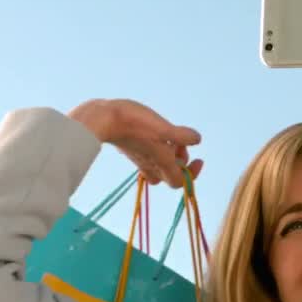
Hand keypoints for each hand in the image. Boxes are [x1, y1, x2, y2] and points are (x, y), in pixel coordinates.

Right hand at [67, 99, 202, 187]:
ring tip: (168, 135)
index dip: (192, 174)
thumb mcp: (164, 129)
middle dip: (181, 160)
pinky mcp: (131, 148)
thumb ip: (182, 136)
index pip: (179, 182)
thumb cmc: (134, 124)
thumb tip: (197, 139)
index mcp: (162, 163)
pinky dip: (157, 146)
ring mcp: (140, 157)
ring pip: (159, 164)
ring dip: (170, 153)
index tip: (198, 159)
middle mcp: (151, 164)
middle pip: (171, 173)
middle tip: (180, 142)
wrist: (102, 118)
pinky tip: (154, 132)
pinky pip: (148, 154)